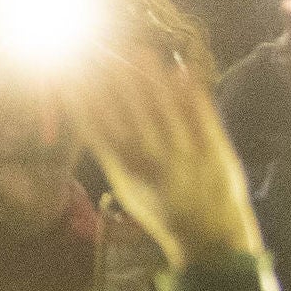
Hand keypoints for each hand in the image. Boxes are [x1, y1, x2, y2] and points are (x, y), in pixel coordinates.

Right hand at [69, 48, 258, 268]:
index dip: (86, 104)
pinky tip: (183, 70)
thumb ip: (112, 158)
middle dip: (116, 83)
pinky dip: (192, 93)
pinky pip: (202, 118)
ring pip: (165, 112)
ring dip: (152, 80)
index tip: (74, 78)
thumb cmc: (165, 213)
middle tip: (104, 55)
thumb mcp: (129, 191)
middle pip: (130, 116)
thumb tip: (90, 124)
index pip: (100, 132)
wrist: (211, 238)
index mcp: (128, 174)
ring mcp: (187, 158)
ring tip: (140, 52)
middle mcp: (154, 165)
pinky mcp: (216, 153)